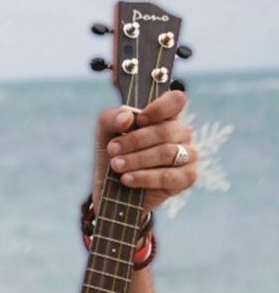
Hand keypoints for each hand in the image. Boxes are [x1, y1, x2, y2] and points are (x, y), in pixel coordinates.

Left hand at [95, 90, 196, 211]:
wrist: (111, 192)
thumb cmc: (114, 156)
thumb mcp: (104, 134)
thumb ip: (111, 119)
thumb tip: (128, 117)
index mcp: (165, 117)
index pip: (176, 101)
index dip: (160, 107)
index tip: (138, 120)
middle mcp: (181, 134)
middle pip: (166, 130)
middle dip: (135, 141)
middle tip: (112, 150)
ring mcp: (188, 155)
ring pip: (168, 152)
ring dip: (137, 159)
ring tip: (116, 166)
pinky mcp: (187, 177)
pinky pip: (169, 176)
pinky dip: (145, 177)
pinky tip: (127, 179)